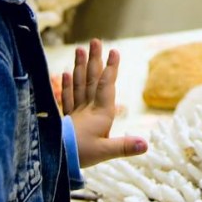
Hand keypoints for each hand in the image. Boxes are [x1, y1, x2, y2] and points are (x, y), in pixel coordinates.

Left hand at [62, 38, 147, 167]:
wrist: (55, 161)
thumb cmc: (80, 155)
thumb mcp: (105, 152)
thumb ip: (125, 146)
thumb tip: (146, 144)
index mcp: (101, 114)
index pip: (106, 86)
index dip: (111, 68)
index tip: (114, 51)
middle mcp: (89, 108)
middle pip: (92, 80)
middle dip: (95, 60)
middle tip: (95, 41)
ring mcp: (77, 112)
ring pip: (79, 85)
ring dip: (80, 67)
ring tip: (80, 49)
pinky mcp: (67, 119)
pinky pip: (68, 98)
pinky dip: (67, 85)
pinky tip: (65, 73)